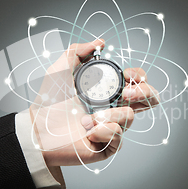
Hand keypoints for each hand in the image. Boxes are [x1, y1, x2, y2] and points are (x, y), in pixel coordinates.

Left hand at [29, 39, 158, 166]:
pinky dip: (104, 132)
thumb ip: (78, 51)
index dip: (139, 76)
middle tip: (126, 93)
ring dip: (108, 115)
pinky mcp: (108, 146)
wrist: (39, 129)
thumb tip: (100, 42)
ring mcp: (112, 127)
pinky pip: (118, 138)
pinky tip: (88, 131)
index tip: (126, 74)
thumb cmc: (49, 102)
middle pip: (149, 100)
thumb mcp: (61, 69)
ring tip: (86, 119)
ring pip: (129, 118)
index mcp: (108, 91)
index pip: (137, 82)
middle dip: (144, 93)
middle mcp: (114, 108)